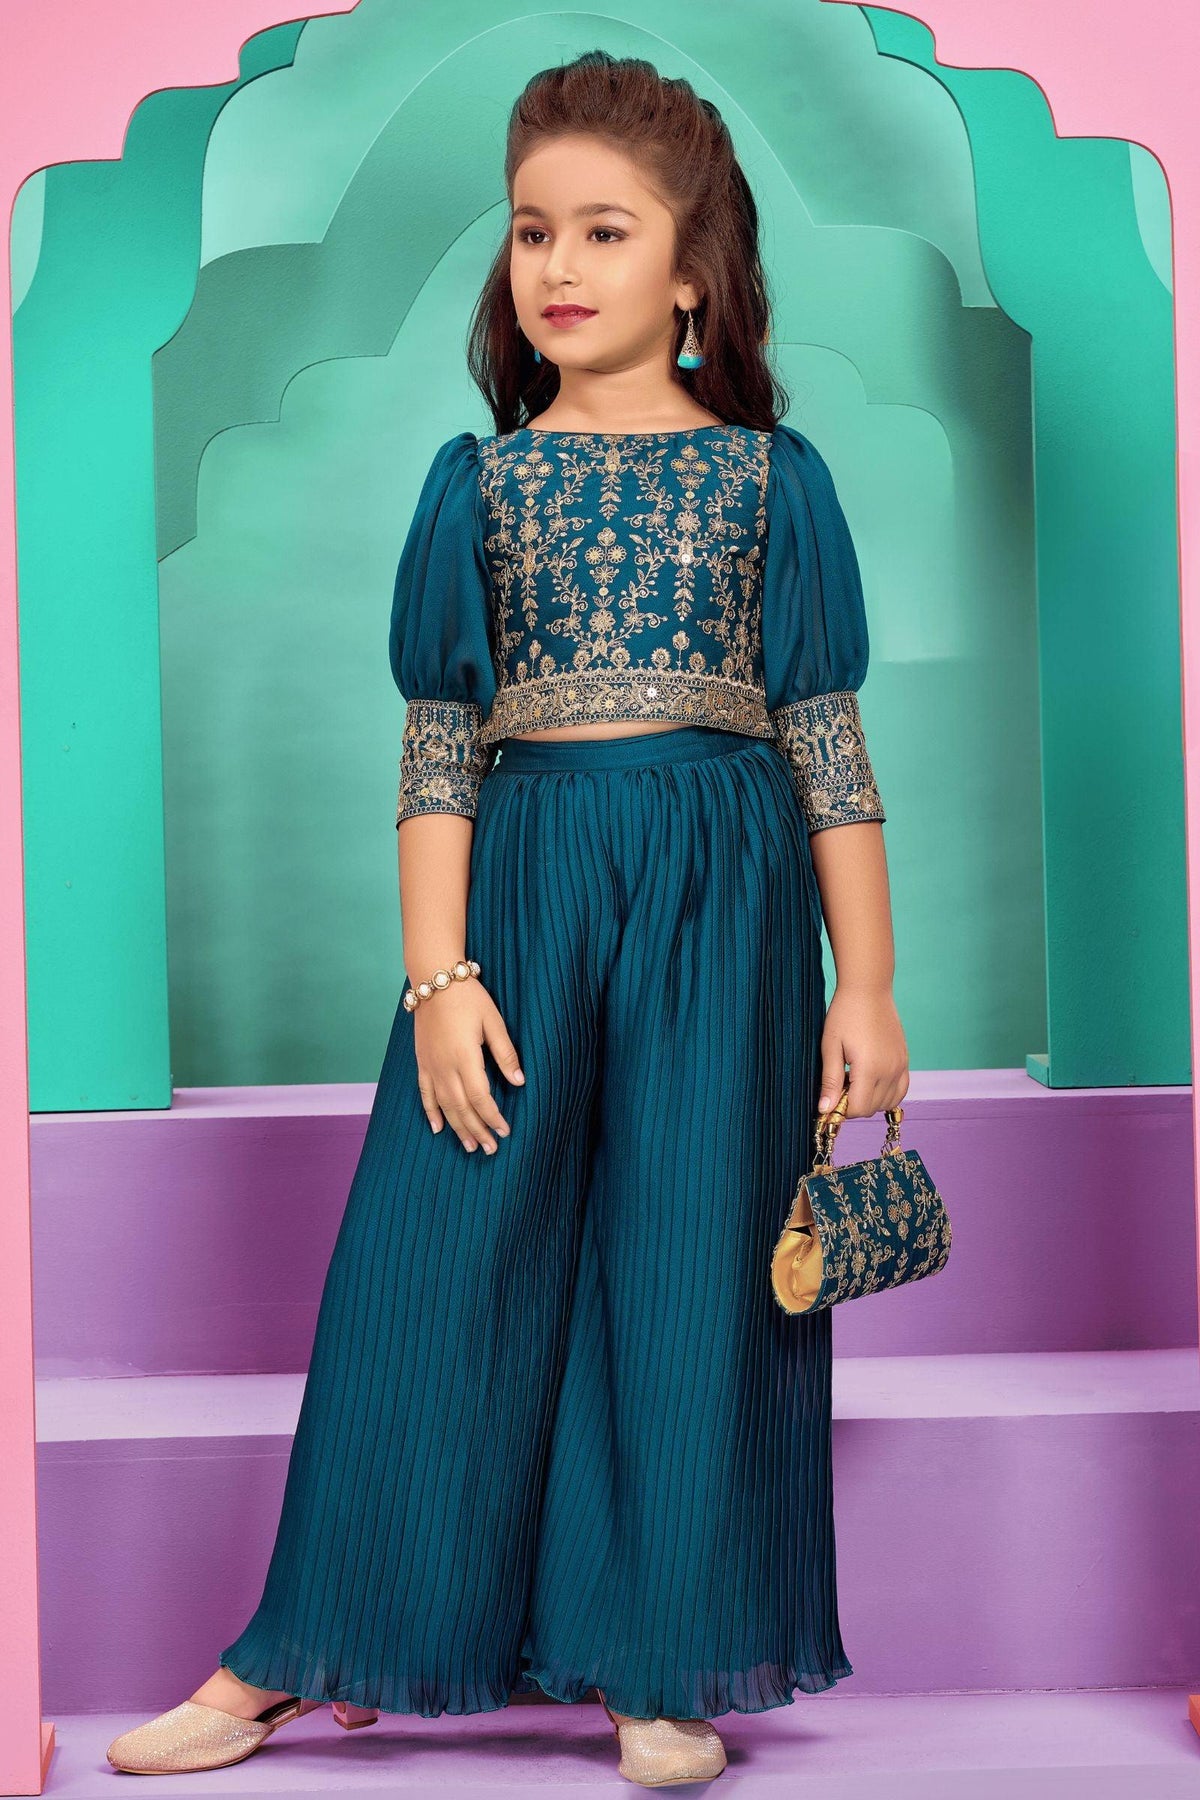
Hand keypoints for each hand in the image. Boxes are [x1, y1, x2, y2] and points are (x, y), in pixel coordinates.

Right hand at [413, 980, 524, 1152]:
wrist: (434, 978)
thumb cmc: (468, 997)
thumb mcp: (493, 1021)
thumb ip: (505, 1053)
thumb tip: (519, 1081)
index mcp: (465, 1057)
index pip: (481, 1098)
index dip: (493, 1117)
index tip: (506, 1131)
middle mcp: (445, 1067)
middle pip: (462, 1108)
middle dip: (477, 1130)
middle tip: (491, 1149)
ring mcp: (430, 1066)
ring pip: (444, 1106)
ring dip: (457, 1128)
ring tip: (470, 1146)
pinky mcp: (421, 1062)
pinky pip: (424, 1093)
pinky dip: (431, 1113)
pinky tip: (438, 1128)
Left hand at [818, 982, 908, 1118]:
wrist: (869, 988)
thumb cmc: (845, 1014)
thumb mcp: (830, 1046)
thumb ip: (830, 1081)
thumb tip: (825, 1110)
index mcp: (870, 1068)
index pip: (857, 1109)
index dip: (840, 1109)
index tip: (829, 1096)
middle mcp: (890, 1070)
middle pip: (871, 1108)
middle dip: (852, 1104)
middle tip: (839, 1082)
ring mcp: (901, 1065)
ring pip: (887, 1103)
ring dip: (869, 1099)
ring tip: (853, 1078)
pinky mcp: (905, 1060)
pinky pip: (901, 1090)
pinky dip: (886, 1094)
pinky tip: (870, 1081)